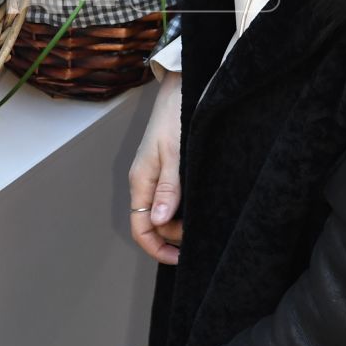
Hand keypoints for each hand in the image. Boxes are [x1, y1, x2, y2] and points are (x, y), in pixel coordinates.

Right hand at [129, 72, 184, 264]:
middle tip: (202, 233)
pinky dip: (183, 206)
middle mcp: (145, 181)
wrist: (181, 87)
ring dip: (181, 221)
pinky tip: (200, 203)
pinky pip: (170, 196)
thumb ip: (169, 189)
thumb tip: (160, 222)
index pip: (141, 228)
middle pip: (154, 223)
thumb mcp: (175, 154)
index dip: (158, 249)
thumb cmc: (176, 116)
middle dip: (175, 235)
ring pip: (164, 211)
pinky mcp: (167, 167)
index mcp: (142, 180)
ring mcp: (155, 174)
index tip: (181, 258)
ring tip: (205, 219)